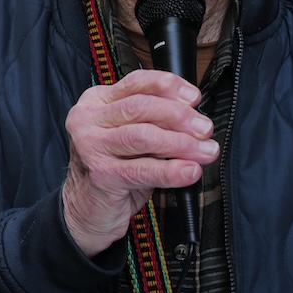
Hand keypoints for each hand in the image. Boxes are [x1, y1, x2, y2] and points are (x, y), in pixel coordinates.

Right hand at [59, 70, 214, 256]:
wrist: (88, 209)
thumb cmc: (114, 169)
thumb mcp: (130, 136)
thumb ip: (154, 121)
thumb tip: (194, 118)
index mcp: (96, 101)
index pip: (136, 82)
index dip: (169, 86)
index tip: (194, 99)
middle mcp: (89, 120)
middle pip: (141, 107)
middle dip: (180, 117)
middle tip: (204, 129)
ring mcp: (91, 147)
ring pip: (143, 136)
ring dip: (181, 143)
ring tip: (204, 151)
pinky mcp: (101, 175)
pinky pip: (143, 170)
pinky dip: (172, 171)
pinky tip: (189, 171)